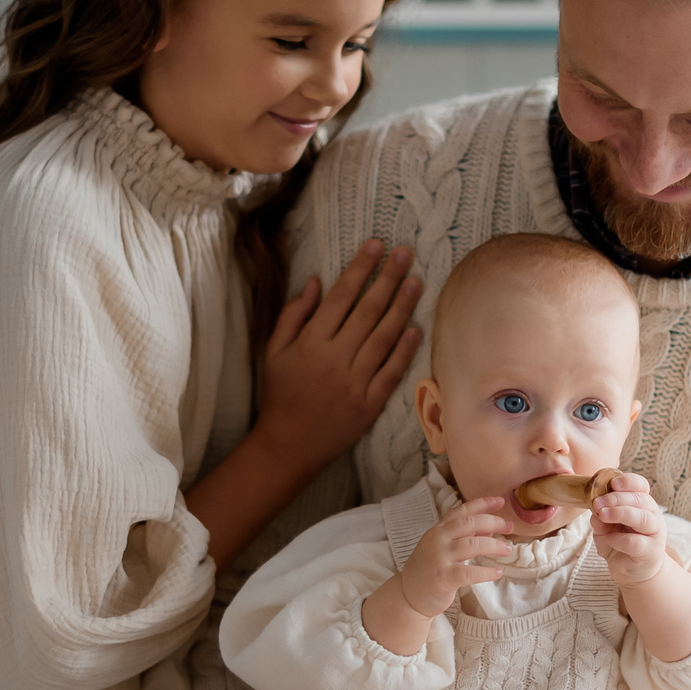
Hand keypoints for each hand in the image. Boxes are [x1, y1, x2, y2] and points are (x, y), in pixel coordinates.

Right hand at [256, 238, 422, 473]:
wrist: (288, 444)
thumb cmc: (279, 393)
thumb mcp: (273, 351)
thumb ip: (293, 315)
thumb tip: (318, 282)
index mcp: (310, 342)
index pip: (341, 297)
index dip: (360, 268)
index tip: (376, 245)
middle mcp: (334, 359)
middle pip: (367, 311)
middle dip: (387, 279)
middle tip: (404, 253)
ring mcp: (354, 382)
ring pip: (383, 338)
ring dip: (402, 308)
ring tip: (416, 282)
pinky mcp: (369, 404)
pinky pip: (391, 372)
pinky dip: (404, 350)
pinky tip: (417, 328)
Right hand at [401, 496, 514, 616]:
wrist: (409, 595)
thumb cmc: (430, 570)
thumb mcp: (445, 548)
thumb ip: (465, 536)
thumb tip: (489, 527)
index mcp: (439, 530)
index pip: (461, 511)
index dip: (482, 504)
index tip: (500, 501)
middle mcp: (438, 540)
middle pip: (469, 523)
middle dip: (493, 522)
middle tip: (510, 526)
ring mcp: (439, 558)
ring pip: (472, 544)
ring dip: (493, 545)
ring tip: (507, 550)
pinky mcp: (443, 578)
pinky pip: (469, 572)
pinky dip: (486, 572)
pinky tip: (498, 572)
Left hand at [588, 471, 668, 585]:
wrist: (633, 571)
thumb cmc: (620, 544)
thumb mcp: (605, 528)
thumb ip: (600, 519)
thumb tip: (595, 512)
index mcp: (642, 504)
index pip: (641, 486)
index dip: (629, 481)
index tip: (613, 483)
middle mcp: (652, 515)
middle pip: (640, 499)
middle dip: (616, 498)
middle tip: (597, 502)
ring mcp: (654, 533)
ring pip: (642, 517)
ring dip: (619, 513)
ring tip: (602, 515)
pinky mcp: (650, 551)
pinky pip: (634, 542)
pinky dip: (618, 539)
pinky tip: (609, 540)